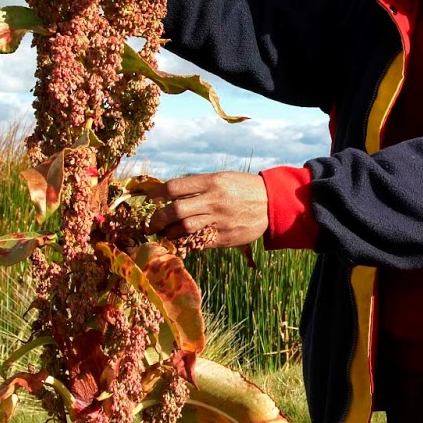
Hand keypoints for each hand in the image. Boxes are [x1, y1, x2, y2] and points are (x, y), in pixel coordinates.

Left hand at [149, 171, 267, 247]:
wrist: (272, 203)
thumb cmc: (243, 188)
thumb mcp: (223, 178)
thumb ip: (199, 186)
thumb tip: (171, 194)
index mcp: (212, 182)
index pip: (175, 187)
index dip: (157, 194)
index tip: (150, 200)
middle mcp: (214, 200)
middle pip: (175, 210)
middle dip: (157, 219)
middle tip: (150, 225)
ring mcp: (219, 220)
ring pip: (183, 228)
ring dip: (168, 233)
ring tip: (163, 234)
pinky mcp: (224, 237)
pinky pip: (197, 242)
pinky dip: (184, 243)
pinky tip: (179, 242)